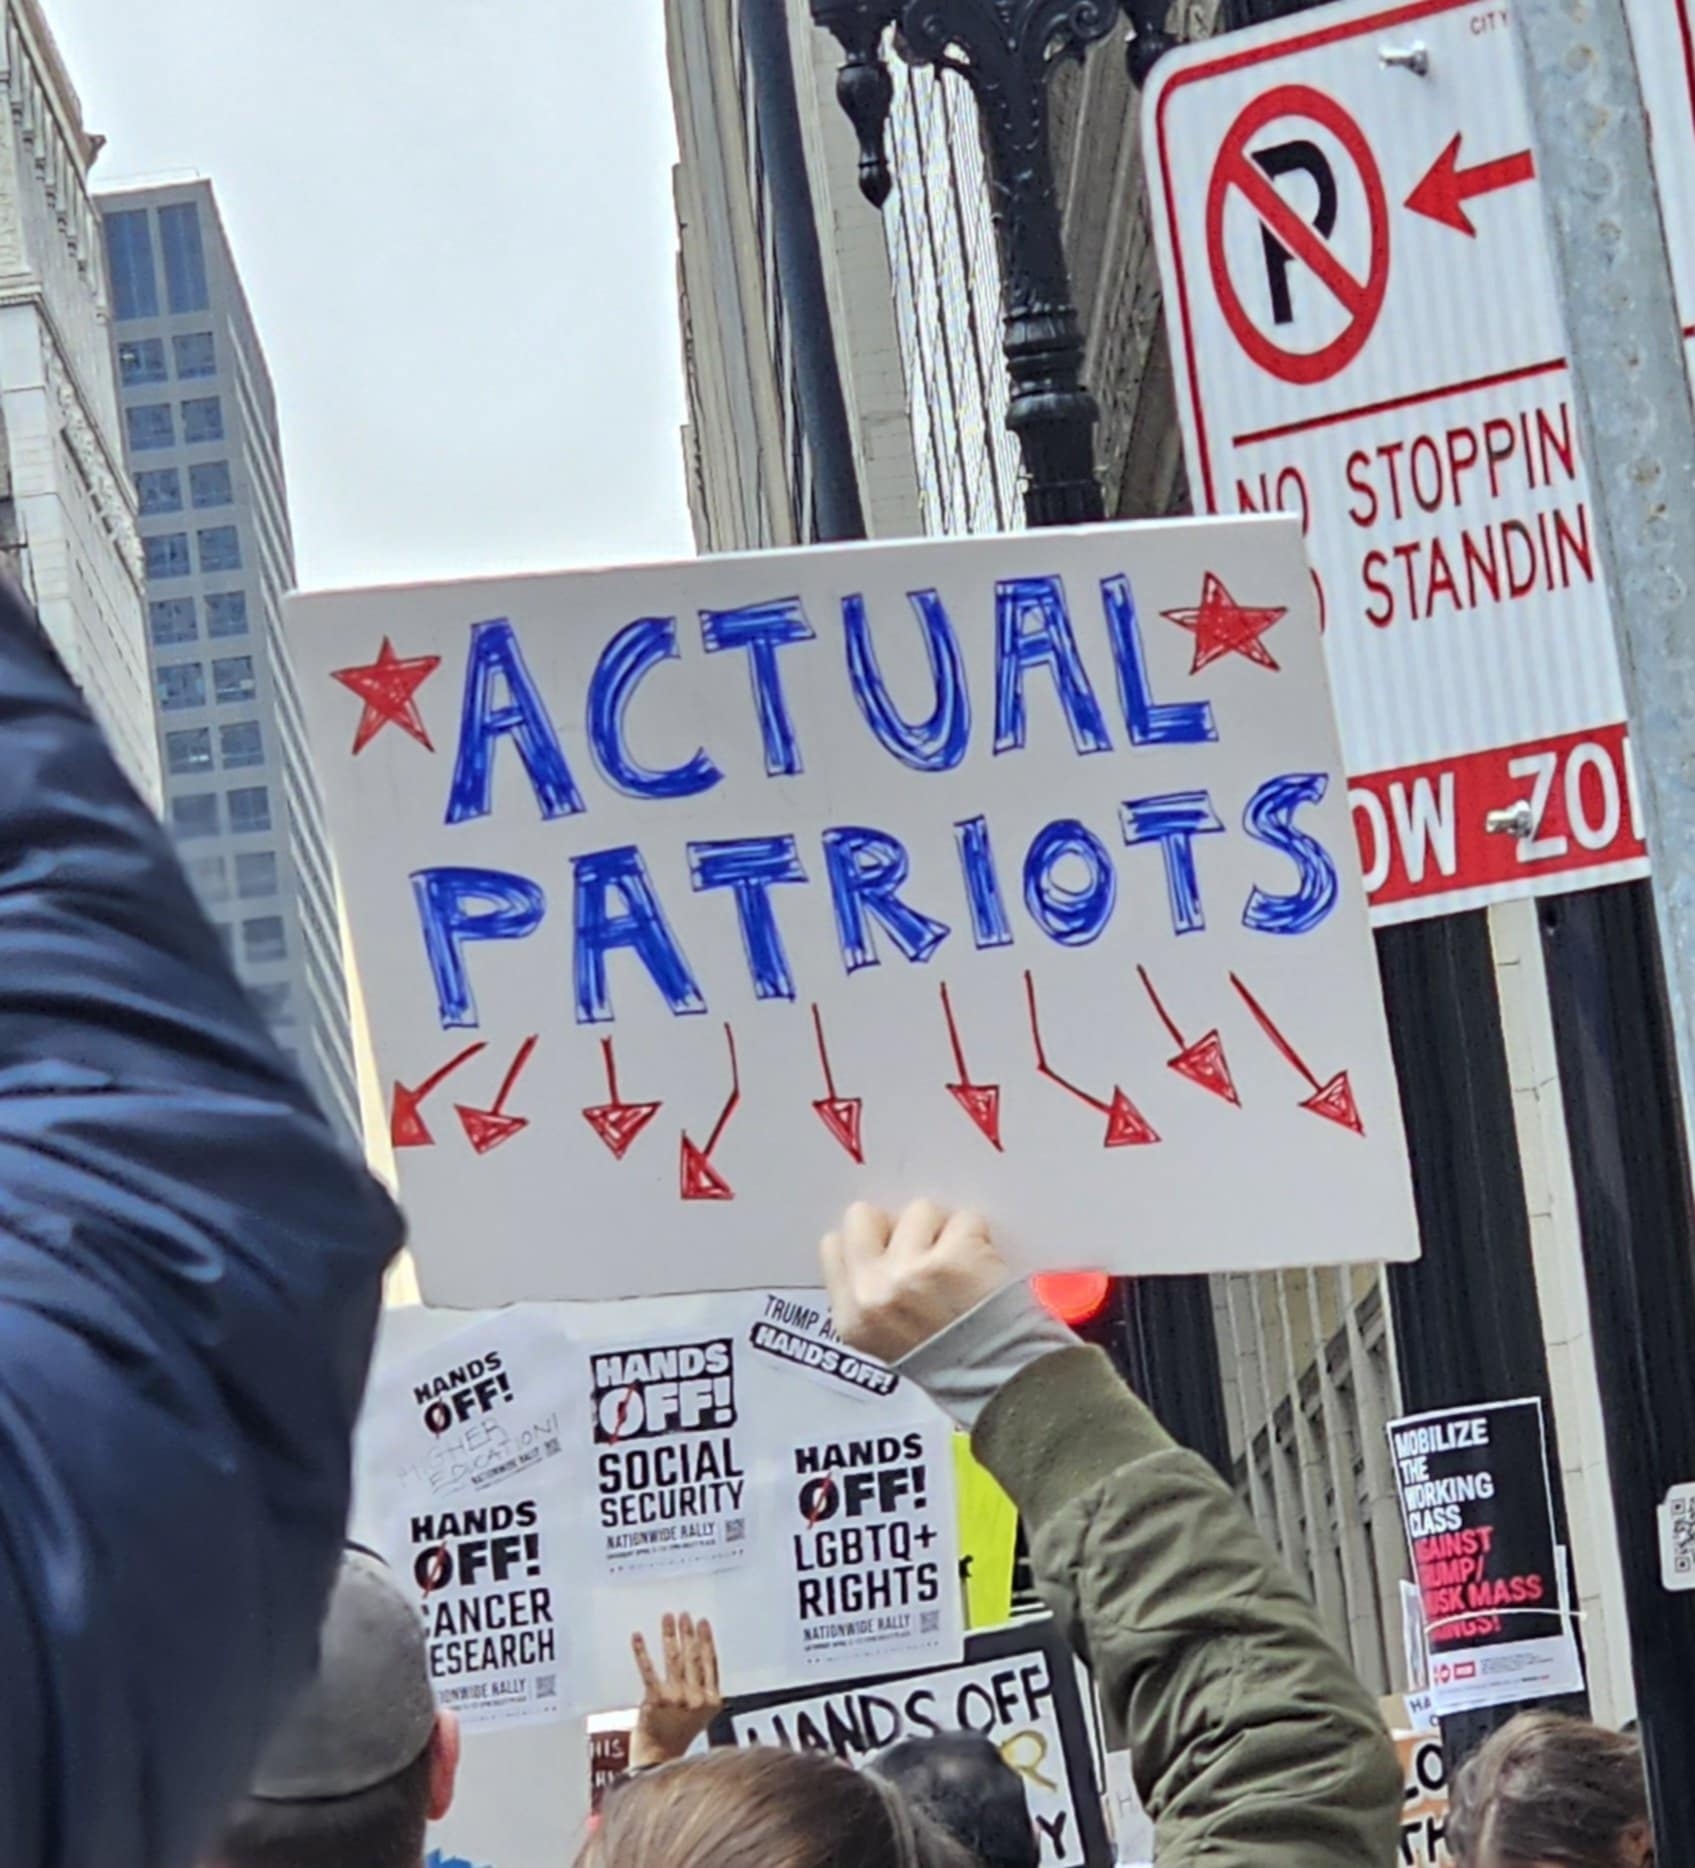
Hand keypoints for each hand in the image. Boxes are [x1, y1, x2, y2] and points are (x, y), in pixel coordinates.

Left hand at [629, 1612, 720, 1767]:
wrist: (658, 1761)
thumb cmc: (677, 1737)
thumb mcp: (700, 1715)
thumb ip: (702, 1690)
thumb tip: (697, 1655)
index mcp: (711, 1701)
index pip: (710, 1662)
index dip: (706, 1640)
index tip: (702, 1623)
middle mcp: (695, 1699)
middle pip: (693, 1658)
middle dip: (687, 1634)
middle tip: (684, 1616)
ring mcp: (675, 1699)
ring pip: (674, 1660)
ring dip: (670, 1636)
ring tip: (667, 1619)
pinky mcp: (655, 1701)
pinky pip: (648, 1671)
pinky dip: (642, 1652)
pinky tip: (639, 1637)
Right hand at [821, 1199, 1009, 1362]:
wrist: (999, 1381)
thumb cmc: (947, 1359)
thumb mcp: (883, 1337)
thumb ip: (870, 1292)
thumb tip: (880, 1242)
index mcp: (852, 1316)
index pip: (835, 1244)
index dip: (868, 1242)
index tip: (891, 1251)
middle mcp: (874, 1293)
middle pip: (864, 1216)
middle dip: (895, 1227)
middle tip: (923, 1251)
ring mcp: (912, 1272)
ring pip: (920, 1211)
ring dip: (944, 1232)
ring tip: (958, 1268)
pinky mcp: (955, 1258)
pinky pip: (965, 1219)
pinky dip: (978, 1238)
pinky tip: (981, 1268)